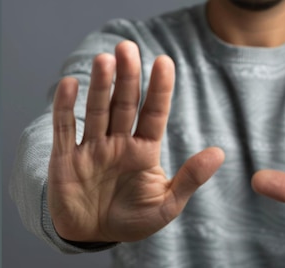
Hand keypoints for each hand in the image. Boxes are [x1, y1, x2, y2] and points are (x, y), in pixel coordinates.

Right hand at [48, 41, 224, 242]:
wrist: (94, 236)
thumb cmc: (133, 220)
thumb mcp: (167, 205)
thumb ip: (191, 178)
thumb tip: (220, 153)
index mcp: (144, 150)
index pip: (154, 113)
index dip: (159, 88)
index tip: (164, 61)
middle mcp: (119, 142)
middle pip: (124, 104)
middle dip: (127, 77)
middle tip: (128, 48)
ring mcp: (92, 147)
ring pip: (97, 110)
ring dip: (101, 85)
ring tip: (106, 60)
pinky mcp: (65, 158)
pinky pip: (65, 128)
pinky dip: (65, 106)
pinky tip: (71, 84)